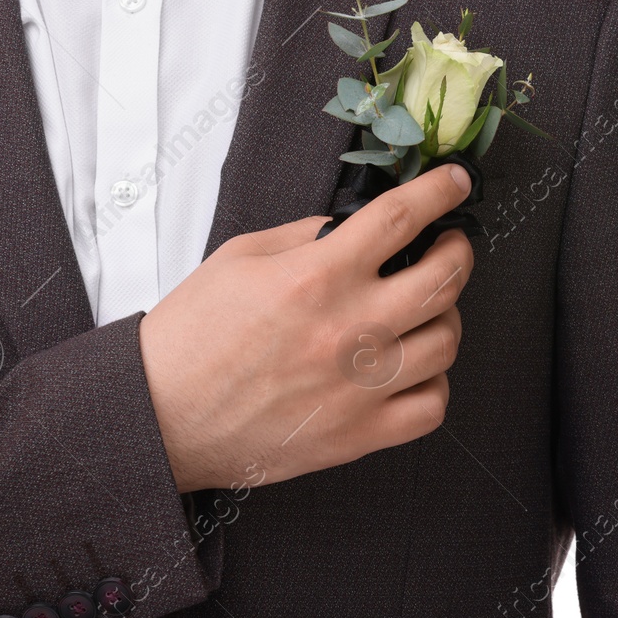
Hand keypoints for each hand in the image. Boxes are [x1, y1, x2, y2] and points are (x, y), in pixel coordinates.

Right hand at [139, 163, 474, 492]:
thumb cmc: (192, 338)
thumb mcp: (240, 258)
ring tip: (428, 310)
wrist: (159, 416)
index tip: (455, 182)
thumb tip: (354, 226)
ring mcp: (359, 386)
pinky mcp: (358, 435)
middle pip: (444, 277)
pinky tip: (414, 369)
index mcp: (317, 276)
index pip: (402, 217)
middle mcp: (349, 328)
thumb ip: (306, 235)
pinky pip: (432, 406)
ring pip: (448, 342)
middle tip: (449, 246)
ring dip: (447, 317)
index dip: (440, 190)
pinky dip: (434, 384)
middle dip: (458, 251)